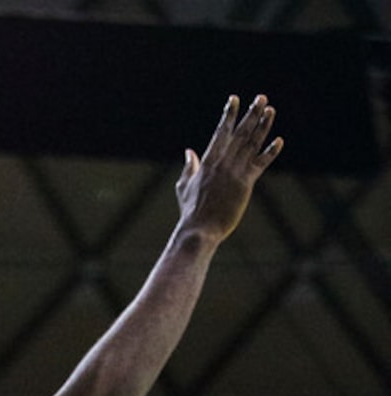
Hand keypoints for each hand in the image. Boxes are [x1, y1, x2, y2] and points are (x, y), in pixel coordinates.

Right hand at [175, 95, 282, 243]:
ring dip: (262, 125)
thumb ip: (188, 167)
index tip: (234, 100)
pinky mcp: (245, 183)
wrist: (199, 230)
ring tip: (270, 110)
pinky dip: (270, 151)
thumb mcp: (184, 186)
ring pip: (252, 143)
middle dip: (251, 114)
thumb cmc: (190, 212)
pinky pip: (261, 163)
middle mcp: (222, 162)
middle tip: (261, 98)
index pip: (221, 132)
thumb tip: (189, 152)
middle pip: (240, 132)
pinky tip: (279, 140)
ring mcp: (234, 171)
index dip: (228, 115)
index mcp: (207, 161)